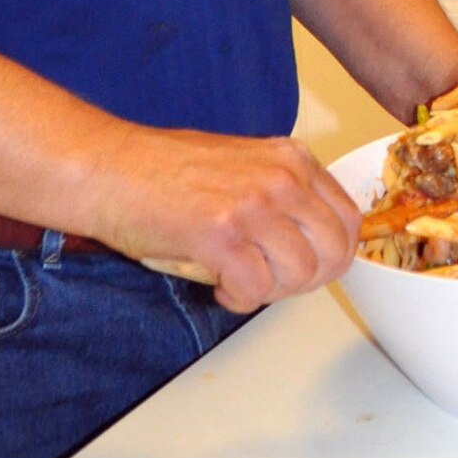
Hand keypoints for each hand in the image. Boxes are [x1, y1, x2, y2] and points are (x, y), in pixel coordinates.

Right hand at [90, 126, 360, 314]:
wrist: (109, 170)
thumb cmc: (166, 172)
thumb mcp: (245, 165)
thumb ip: (284, 195)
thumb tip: (313, 245)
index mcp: (293, 158)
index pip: (349, 221)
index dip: (329, 257)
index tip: (298, 267)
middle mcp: (283, 177)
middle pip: (335, 253)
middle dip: (304, 281)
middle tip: (267, 280)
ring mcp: (255, 204)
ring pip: (300, 276)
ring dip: (268, 291)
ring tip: (235, 277)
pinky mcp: (222, 234)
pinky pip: (256, 291)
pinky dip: (238, 298)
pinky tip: (216, 282)